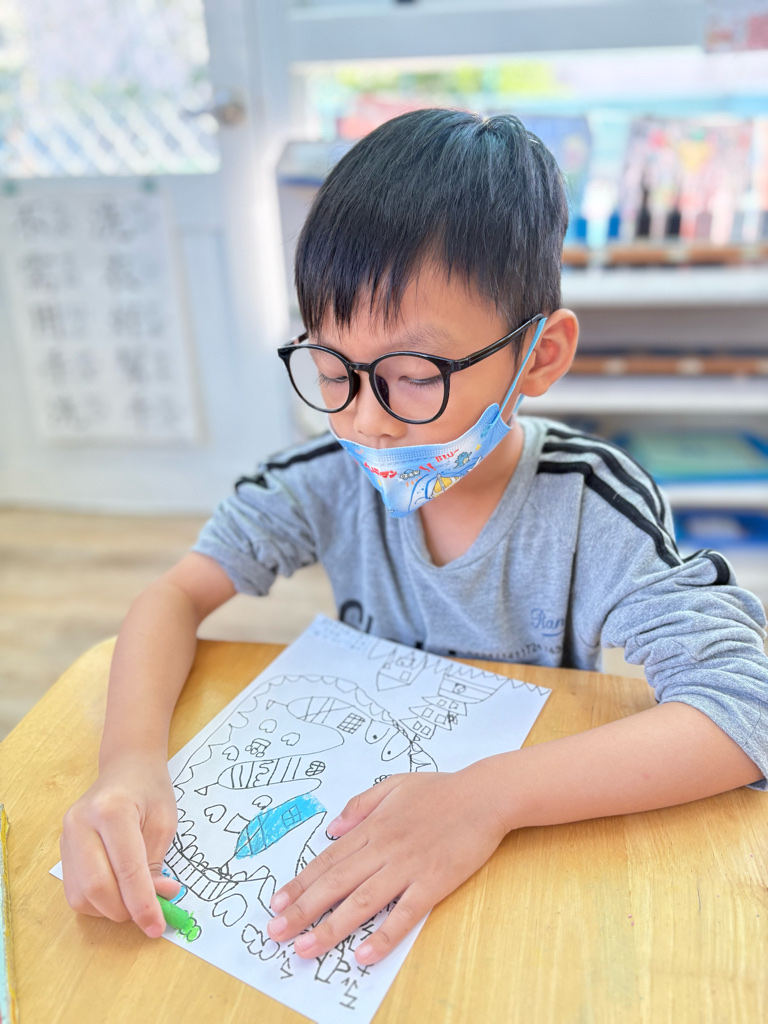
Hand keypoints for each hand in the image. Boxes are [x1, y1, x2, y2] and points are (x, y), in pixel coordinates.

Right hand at [60, 755, 180, 936]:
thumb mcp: (164, 823)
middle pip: (97, 887)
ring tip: (136, 897)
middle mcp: (81, 823)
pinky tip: (118, 891)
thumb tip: (156, 904)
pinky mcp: (62, 849)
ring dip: (111, 910)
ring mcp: (66, 836)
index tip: (157, 926)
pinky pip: (76, 891)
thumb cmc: (150, 791)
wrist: (126, 767)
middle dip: (126, 911)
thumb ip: (157, 865)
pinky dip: (98, 903)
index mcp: (112, 810)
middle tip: (150, 913)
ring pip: (82, 896)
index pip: (127, 869)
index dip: (143, 904)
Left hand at [266, 761, 508, 963]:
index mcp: (373, 827)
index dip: (300, 883)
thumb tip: (332, 827)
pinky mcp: (433, 882)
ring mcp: (408, 867)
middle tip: (276, 933)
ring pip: (362, 902)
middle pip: (335, 884)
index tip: (277, 903)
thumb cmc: (441, 790)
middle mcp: (383, 848)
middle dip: (302, 911)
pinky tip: (364, 955)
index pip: (328, 860)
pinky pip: (404, 914)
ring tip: (305, 948)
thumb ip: (361, 804)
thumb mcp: (394, 785)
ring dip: (330, 927)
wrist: (485, 795)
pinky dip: (383, 935)